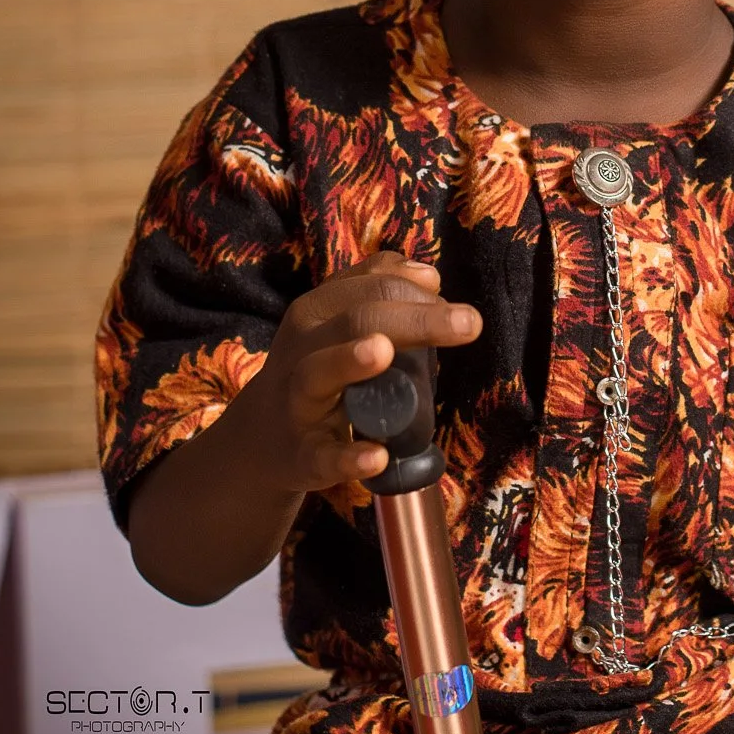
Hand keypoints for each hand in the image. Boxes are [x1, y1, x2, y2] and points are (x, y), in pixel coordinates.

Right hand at [231, 252, 481, 494]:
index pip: (371, 286)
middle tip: (469, 323)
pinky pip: (322, 455)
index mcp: (316, 312)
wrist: (264, 436)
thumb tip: (429, 275)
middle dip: (415, 319)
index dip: (419, 293)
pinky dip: (349, 457)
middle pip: (354, 321)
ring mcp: (296, 402)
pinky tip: (377, 456)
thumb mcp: (338, 321)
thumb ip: (379, 289)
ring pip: (317, 374)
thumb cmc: (318, 367)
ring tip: (384, 352)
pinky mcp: (300, 455)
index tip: (461, 310)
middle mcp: (301, 349)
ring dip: (349, 361)